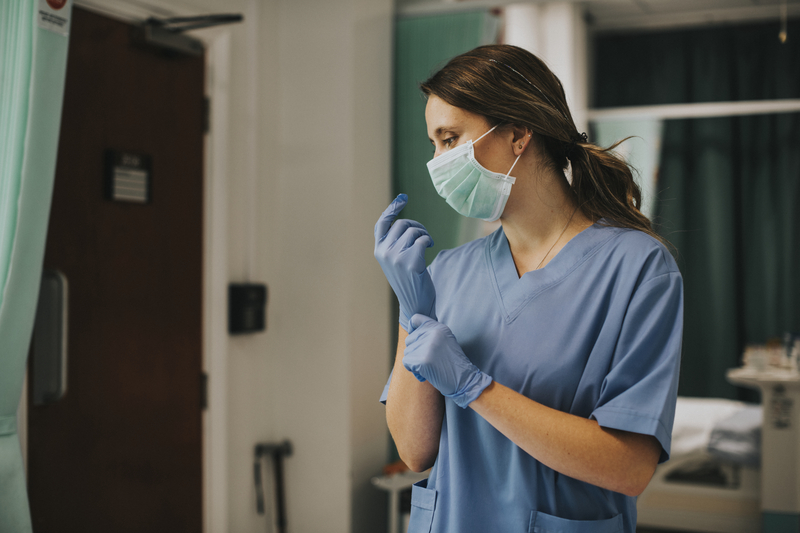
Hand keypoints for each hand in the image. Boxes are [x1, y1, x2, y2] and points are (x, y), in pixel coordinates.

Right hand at [374, 194, 435, 331]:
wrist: (415, 303)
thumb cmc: (408, 280)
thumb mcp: (395, 260)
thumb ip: (394, 243)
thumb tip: (404, 222)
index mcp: (378, 250)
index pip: (382, 224)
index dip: (392, 209)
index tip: (403, 198)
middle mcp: (384, 252)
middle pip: (402, 224)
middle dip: (416, 225)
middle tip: (424, 235)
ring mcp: (396, 257)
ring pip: (413, 231)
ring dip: (424, 234)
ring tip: (427, 243)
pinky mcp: (411, 262)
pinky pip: (422, 239)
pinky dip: (428, 240)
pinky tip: (430, 247)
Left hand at [403, 314, 491, 408]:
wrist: (465, 380)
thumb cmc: (453, 363)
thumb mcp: (445, 341)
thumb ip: (430, 334)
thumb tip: (410, 334)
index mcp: (439, 327)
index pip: (415, 318)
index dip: (412, 329)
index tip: (416, 340)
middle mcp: (433, 333)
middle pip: (409, 340)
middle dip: (415, 352)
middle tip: (429, 360)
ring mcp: (427, 346)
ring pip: (407, 352)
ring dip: (415, 362)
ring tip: (430, 367)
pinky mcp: (423, 360)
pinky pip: (407, 363)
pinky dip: (413, 370)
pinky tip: (426, 374)